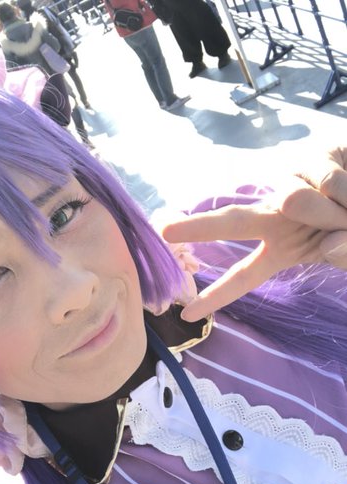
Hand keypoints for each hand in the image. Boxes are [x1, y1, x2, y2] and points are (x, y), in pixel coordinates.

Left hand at [163, 147, 346, 321]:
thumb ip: (343, 254)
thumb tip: (328, 244)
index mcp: (281, 248)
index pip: (244, 277)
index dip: (217, 296)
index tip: (186, 315)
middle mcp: (277, 218)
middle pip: (233, 222)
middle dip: (199, 227)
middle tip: (164, 230)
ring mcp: (291, 187)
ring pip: (294, 201)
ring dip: (332, 211)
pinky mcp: (311, 159)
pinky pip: (325, 180)